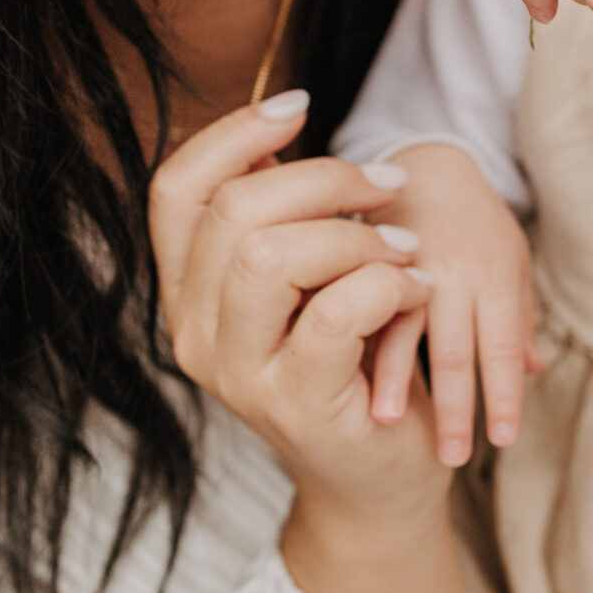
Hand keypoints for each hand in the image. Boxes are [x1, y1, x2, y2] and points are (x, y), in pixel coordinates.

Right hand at [148, 91, 438, 521]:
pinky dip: (388, 284)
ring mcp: (240, 374)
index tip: (302, 108)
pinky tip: (417, 289)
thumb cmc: (350, 370)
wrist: (378, 483)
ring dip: (355, 236)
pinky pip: (336, 311)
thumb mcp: (306, 284)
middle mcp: (194, 335)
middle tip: (388, 187)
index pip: (174, 189)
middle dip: (324, 180)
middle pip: (231, 213)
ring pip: (269, 256)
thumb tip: (277, 132)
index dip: (233, 134)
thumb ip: (280, 222)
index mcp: (185, 294)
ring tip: (404, 248)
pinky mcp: (297, 404)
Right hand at [367, 141, 539, 467]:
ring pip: (404, 330)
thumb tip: (533, 371)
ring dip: (398, 381)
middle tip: (450, 458)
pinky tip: (348, 375)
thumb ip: (520, 318)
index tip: (502, 441)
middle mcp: (454, 275)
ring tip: (391, 426)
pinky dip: (360, 340)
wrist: (432, 164)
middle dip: (454, 407)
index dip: (502, 396)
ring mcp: (409, 266)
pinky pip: (365, 304)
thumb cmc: (479, 223)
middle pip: (456, 349)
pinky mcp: (371, 258)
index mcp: (495, 278)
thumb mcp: (512, 262)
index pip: (499, 348)